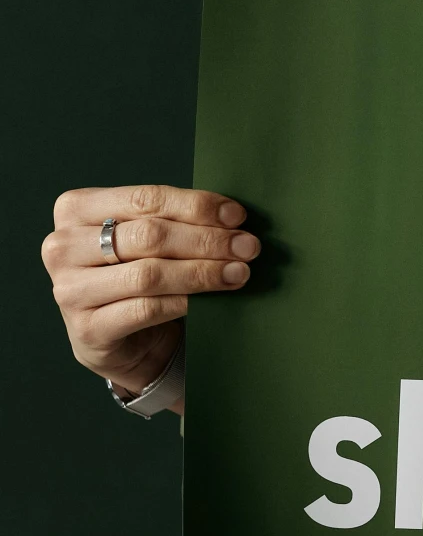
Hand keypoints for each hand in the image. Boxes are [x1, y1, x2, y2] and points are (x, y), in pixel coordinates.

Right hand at [43, 184, 258, 406]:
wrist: (118, 337)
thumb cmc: (135, 272)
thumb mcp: (145, 237)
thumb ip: (174, 219)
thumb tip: (233, 216)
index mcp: (75, 209)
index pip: (144, 198)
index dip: (197, 206)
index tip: (237, 216)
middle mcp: (63, 247)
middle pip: (149, 236)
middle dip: (207, 240)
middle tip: (247, 246)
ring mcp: (69, 290)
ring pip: (149, 274)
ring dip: (203, 272)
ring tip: (239, 272)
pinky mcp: (86, 330)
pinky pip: (145, 310)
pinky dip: (184, 302)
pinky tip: (210, 300)